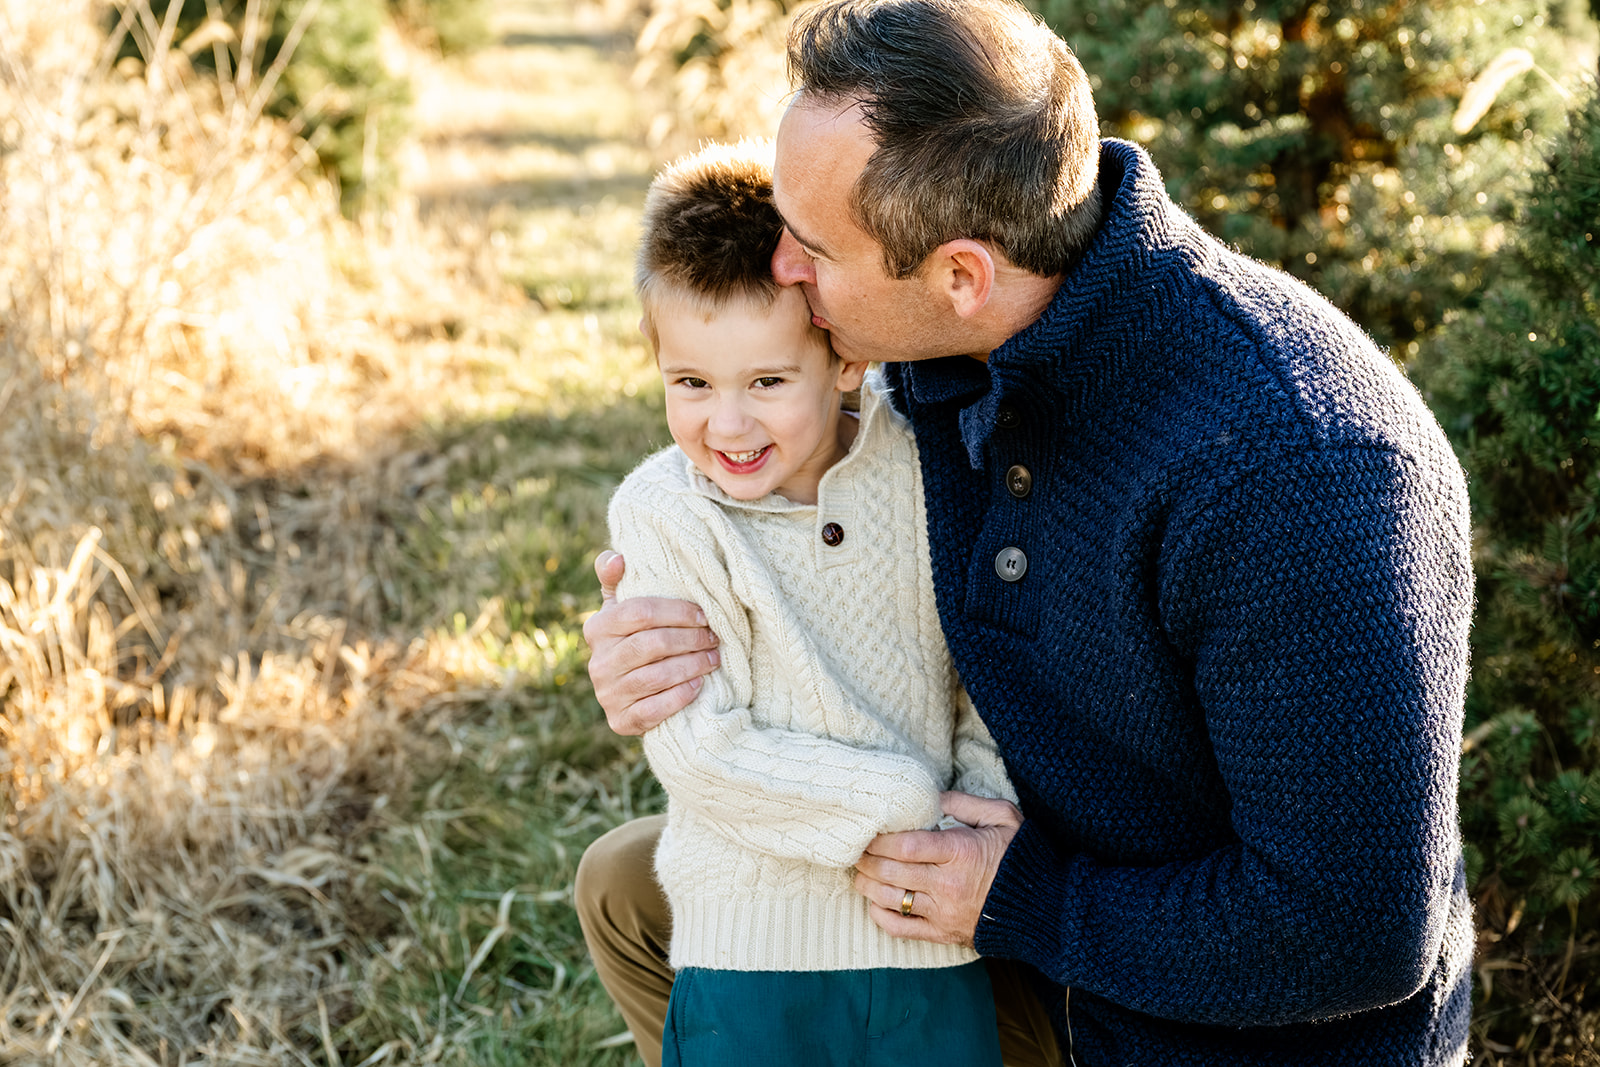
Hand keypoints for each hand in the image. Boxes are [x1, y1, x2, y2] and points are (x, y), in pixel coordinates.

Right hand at [581, 550, 718, 735]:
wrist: (627, 694)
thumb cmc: (632, 639)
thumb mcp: (621, 608)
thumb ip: (616, 579)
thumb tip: (619, 558)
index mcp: (597, 628)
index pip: (639, 612)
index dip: (676, 612)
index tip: (704, 614)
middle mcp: (597, 662)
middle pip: (650, 644)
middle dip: (689, 640)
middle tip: (715, 638)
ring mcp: (607, 694)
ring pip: (655, 677)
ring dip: (690, 666)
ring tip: (714, 659)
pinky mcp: (620, 721)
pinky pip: (653, 710)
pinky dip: (679, 697)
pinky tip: (698, 686)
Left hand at [853, 791, 1022, 945]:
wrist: (1046, 907)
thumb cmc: (1022, 856)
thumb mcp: (1001, 817)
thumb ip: (964, 804)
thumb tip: (931, 798)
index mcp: (960, 852)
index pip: (906, 846)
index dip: (879, 839)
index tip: (867, 831)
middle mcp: (948, 885)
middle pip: (892, 871)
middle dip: (866, 859)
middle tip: (855, 849)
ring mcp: (944, 913)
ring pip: (891, 898)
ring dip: (867, 884)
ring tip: (859, 871)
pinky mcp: (944, 934)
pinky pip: (902, 929)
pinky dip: (881, 915)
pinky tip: (874, 901)